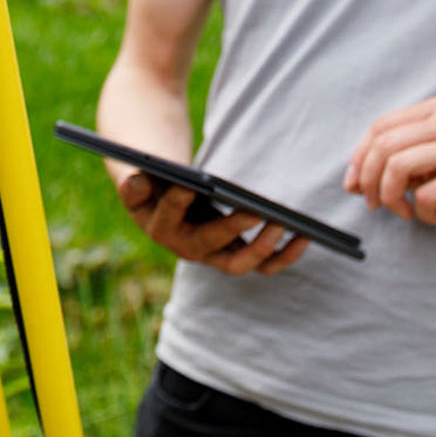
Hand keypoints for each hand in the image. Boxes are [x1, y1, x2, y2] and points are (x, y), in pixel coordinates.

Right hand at [113, 168, 309, 276]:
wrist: (162, 183)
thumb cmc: (152, 173)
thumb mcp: (136, 173)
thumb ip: (132, 180)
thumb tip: (135, 182)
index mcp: (158, 227)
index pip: (168, 217)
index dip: (177, 203)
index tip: (190, 185)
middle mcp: (186, 247)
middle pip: (209, 246)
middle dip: (232, 229)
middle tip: (253, 211)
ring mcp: (213, 253)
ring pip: (240, 262)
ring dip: (263, 249)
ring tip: (283, 224)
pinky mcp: (235, 251)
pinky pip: (261, 262)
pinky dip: (282, 254)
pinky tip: (303, 235)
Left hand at [345, 94, 435, 228]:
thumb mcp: (435, 157)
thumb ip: (398, 160)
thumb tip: (353, 181)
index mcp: (435, 110)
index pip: (379, 127)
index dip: (359, 158)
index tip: (355, 184)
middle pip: (384, 146)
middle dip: (369, 181)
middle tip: (375, 204)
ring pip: (399, 167)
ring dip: (391, 198)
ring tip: (404, 212)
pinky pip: (427, 194)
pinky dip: (423, 212)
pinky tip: (435, 216)